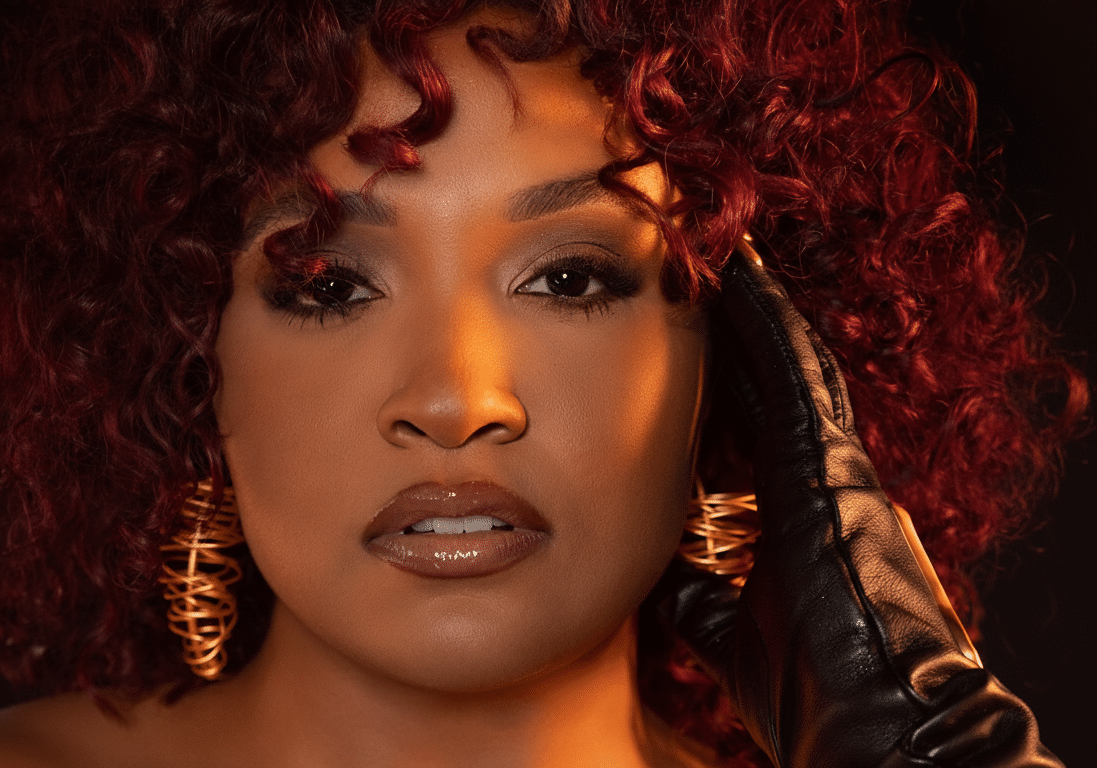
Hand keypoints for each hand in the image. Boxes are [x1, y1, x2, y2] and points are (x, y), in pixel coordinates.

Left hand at [661, 243, 1062, 766]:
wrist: (878, 720)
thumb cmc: (810, 685)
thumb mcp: (723, 625)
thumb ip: (690, 589)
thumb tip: (641, 565)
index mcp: (795, 512)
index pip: (747, 425)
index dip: (716, 379)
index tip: (677, 339)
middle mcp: (819, 478)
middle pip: (765, 384)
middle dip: (728, 333)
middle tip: (687, 271)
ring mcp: (834, 467)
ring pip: (786, 366)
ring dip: (749, 310)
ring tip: (714, 251)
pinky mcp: (837, 466)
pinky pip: (801, 376)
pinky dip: (771, 324)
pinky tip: (742, 275)